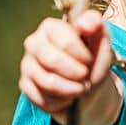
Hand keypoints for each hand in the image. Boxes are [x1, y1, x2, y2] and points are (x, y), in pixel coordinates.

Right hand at [19, 10, 116, 124]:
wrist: (88, 85)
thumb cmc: (93, 59)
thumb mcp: (100, 42)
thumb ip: (95, 26)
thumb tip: (85, 23)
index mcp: (50, 27)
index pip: (66, 42)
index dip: (83, 56)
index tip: (90, 60)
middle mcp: (33, 43)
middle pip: (53, 61)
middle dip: (77, 74)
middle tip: (86, 76)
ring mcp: (27, 64)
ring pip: (47, 82)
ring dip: (71, 89)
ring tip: (80, 87)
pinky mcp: (25, 85)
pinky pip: (42, 98)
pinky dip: (61, 101)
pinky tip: (68, 95)